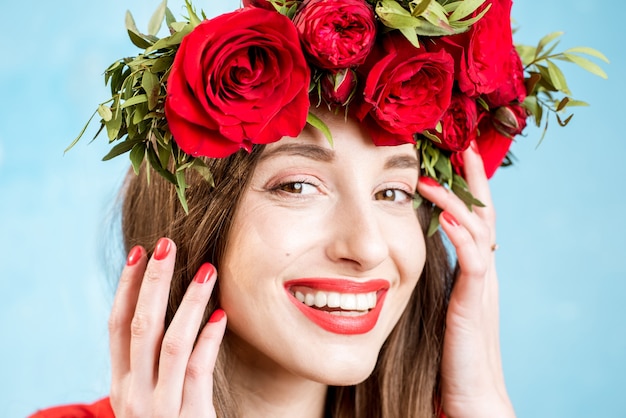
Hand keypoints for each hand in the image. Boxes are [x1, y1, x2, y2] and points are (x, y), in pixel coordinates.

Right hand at [108, 238, 225, 416]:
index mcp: (121, 383)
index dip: (126, 287)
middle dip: (154, 283)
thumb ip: (150, 358)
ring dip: (188, 302)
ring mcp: (160, 407)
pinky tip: (221, 315)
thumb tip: (162, 304)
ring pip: (171, 343)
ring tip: (207, 271)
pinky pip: (199, 369)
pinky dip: (209, 339)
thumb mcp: (147, 394)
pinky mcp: (190, 416)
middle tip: (168, 245)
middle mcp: (133, 393)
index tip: (140, 252)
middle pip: (140, 326)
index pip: (116, 326)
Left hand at [417, 143, 514, 417]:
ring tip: (438, 174)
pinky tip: (445, 217)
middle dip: (472, 180)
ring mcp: (480, 287)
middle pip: (483, 215)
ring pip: (480, 230)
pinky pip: (474, 262)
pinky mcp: (474, 305)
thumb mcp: (434, 308)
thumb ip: (423, 280)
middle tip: (465, 145)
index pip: (471, 220)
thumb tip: (393, 260)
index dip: (465, 188)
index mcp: (470, 272)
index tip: (454, 156)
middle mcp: (480, 273)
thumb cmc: (445, 356)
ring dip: (458, 200)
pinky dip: (461, 236)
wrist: (468, 399)